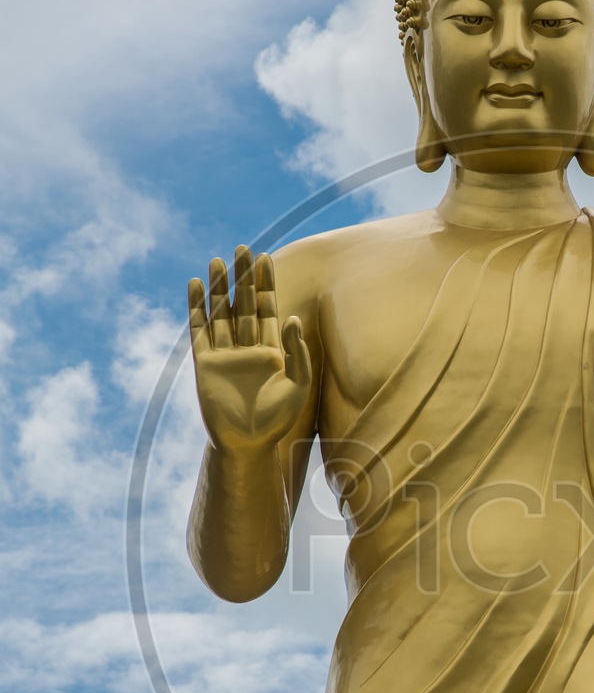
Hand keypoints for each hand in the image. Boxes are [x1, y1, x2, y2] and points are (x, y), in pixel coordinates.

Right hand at [188, 247, 311, 455]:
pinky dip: (197, 307)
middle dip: (244, 277)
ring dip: (220, 287)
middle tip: (243, 248)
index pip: (267, 309)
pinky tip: (197, 285)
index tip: (264, 258)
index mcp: (272, 350)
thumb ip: (297, 352)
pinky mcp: (205, 363)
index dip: (266, 284)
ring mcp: (225, 354)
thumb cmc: (277, 419)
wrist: (248, 444)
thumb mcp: (298, 384)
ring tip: (218, 260)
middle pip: (243, 304)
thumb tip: (293, 318)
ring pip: (221, 312)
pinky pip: (200, 329)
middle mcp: (248, 348)